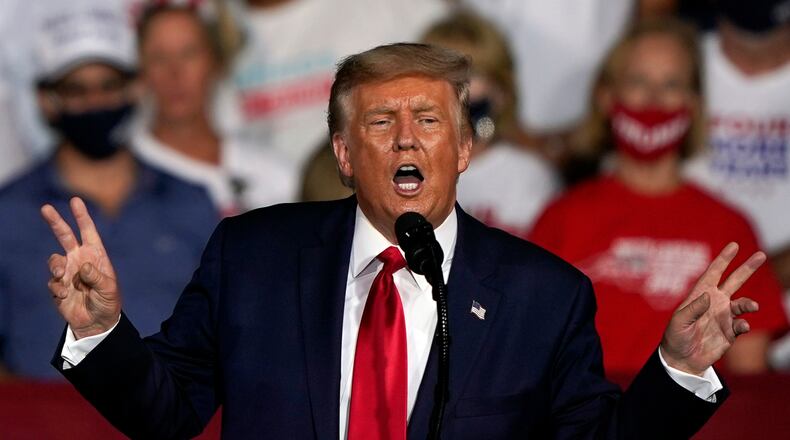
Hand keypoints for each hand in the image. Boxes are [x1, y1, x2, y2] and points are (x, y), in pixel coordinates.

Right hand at [41, 197, 120, 338]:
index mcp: (95, 256)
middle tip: (46, 208)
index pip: (88, 232)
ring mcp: (67, 272)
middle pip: (64, 236)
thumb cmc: (108, 303)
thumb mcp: (109, 289)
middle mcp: (79, 260)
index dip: (82, 217)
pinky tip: (65, 296)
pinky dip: (57, 288)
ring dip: (56, 266)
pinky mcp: (57, 286)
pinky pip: (52, 282)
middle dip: (56, 222)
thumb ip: (97, 277)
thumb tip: (83, 266)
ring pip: (53, 260)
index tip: (75, 200)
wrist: (96, 323)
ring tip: (62, 275)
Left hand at [660, 242, 762, 375]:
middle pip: (734, 281)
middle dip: (747, 268)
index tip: (734, 246)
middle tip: (761, 255)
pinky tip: (742, 327)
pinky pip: (742, 324)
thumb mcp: (679, 322)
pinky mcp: (730, 332)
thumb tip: (708, 296)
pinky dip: (744, 324)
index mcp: (700, 295)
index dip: (723, 259)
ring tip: (752, 306)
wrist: (682, 360)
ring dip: (749, 304)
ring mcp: (724, 316)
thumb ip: (693, 309)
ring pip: (743, 303)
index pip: (714, 273)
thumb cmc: (675, 337)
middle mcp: (715, 302)